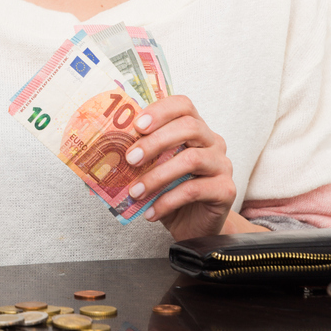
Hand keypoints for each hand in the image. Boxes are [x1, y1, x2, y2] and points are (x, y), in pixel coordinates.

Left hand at [124, 95, 235, 240]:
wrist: (194, 225)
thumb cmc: (170, 191)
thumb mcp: (152, 169)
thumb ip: (139, 156)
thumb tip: (105, 154)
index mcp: (195, 128)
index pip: (183, 105)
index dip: (160, 110)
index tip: (137, 125)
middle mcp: (213, 142)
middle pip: (189, 127)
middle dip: (155, 141)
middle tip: (130, 159)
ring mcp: (222, 165)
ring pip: (192, 159)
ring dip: (157, 176)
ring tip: (135, 192)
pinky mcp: (226, 190)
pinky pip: (195, 190)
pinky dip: (167, 201)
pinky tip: (150, 211)